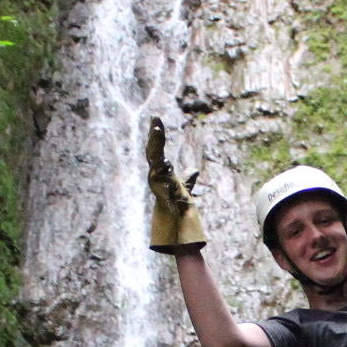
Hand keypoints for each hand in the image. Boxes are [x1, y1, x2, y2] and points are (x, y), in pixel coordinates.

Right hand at [145, 117, 205, 253]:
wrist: (179, 227)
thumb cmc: (179, 208)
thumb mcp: (184, 188)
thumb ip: (188, 179)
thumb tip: (193, 170)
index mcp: (160, 173)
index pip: (156, 151)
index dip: (156, 136)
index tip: (156, 120)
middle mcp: (155, 177)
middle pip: (153, 152)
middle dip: (154, 136)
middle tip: (155, 119)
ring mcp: (157, 184)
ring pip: (154, 161)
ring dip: (155, 145)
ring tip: (157, 129)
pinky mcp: (162, 192)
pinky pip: (160, 175)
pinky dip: (161, 166)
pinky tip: (164, 159)